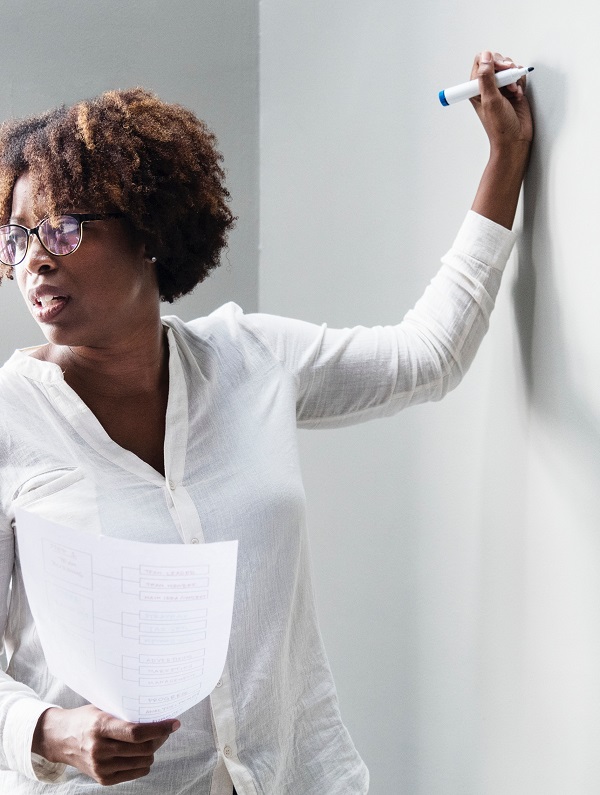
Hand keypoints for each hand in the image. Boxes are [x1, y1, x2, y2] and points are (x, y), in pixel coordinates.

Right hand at [32, 705, 179, 785]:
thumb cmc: (86, 719)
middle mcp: (100, 749)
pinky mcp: (103, 779)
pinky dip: (142, 763)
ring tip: (149, 740)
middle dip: (160, 738)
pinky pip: (135, 773)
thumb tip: (157, 712)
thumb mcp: (103, 709)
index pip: (136, 732)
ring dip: (152, 751)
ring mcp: (101, 767)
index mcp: (100, 727)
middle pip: (143, 749)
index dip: (159, 728)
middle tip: (164, 730)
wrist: (60, 739)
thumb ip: (125, 713)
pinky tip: (138, 752)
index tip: (174, 723)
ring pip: (143, 762)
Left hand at [469, 51, 533, 153]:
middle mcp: (488, 86)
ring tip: (513, 91)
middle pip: (496, 62)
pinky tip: (518, 94)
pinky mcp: (513, 89)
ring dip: (513, 76)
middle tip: (508, 82)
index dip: (491, 61)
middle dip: (505, 68)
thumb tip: (485, 57)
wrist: (515, 139)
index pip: (481, 62)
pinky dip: (520, 82)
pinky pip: (518, 76)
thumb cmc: (499, 126)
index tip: (500, 69)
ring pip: (509, 68)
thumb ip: (486, 78)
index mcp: (476, 88)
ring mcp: (501, 88)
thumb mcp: (490, 100)